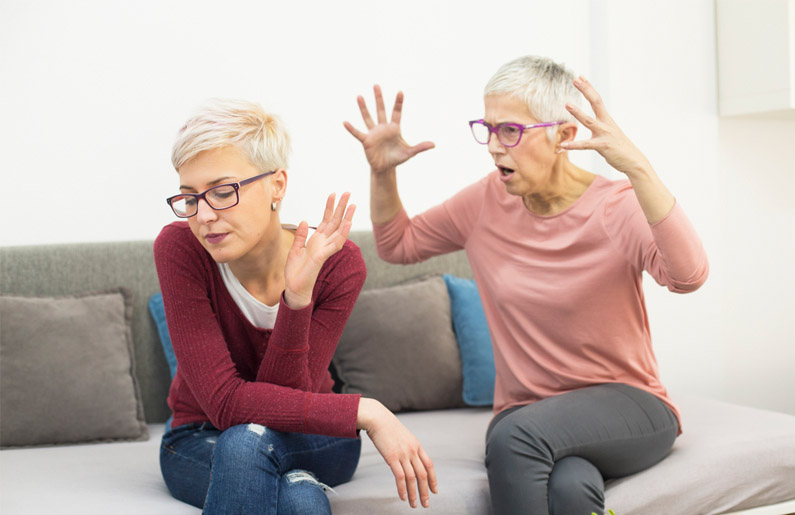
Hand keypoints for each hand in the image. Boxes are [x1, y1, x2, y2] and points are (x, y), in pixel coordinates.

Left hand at [283, 193, 354, 308]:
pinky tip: (348, 223)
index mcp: (317, 240)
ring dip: (347, 217)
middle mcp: (323, 243)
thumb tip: (304, 221)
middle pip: (335, 221)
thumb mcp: (295, 249)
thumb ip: (300, 236)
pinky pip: (335, 243)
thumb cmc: (296, 271)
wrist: (294, 287)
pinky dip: (343, 233)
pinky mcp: (323, 255)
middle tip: (348, 193)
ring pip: (339, 230)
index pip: (326, 220)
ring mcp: (325, 249)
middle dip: (342, 207)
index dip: (329, 207)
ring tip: (353, 204)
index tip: (333, 194)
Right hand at [344, 85, 434, 174]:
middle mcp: (383, 127)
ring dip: (363, 108)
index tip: (400, 92)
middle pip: (381, 110)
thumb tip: (433, 144)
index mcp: (394, 128)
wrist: (385, 168)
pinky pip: (358, 133)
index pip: (396, 112)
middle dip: (379, 98)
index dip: (398, 103)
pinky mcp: (366, 141)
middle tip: (376, 85)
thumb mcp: (409, 153)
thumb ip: (420, 147)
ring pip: (368, 117)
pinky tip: (345, 122)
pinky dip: (351, 129)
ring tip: (359, 96)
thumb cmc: (397, 158)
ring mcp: (373, 133)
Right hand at [357, 398, 437, 507]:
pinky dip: (402, 489)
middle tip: (426, 504)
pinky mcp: (392, 457)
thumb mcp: (403, 437)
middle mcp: (412, 451)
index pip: (429, 465)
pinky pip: (400, 477)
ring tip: (414, 505)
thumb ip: (408, 447)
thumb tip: (409, 459)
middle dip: (426, 491)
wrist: (378, 418)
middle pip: (423, 474)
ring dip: (414, 494)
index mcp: (417, 445)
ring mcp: (403, 454)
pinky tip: (402, 497)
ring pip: (413, 478)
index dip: (433, 479)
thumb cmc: (388, 428)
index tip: (435, 491)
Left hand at [560, 76, 652, 177]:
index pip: (597, 100)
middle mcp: (606, 124)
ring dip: (578, 112)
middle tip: (575, 79)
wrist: (633, 161)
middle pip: (596, 102)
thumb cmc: (619, 147)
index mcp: (607, 120)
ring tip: (567, 104)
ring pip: (589, 121)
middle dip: (586, 90)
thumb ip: (601, 127)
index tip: (580, 77)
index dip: (588, 88)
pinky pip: (585, 145)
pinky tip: (563, 145)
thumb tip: (594, 123)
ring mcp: (604, 134)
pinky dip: (573, 145)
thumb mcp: (610, 133)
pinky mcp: (602, 146)